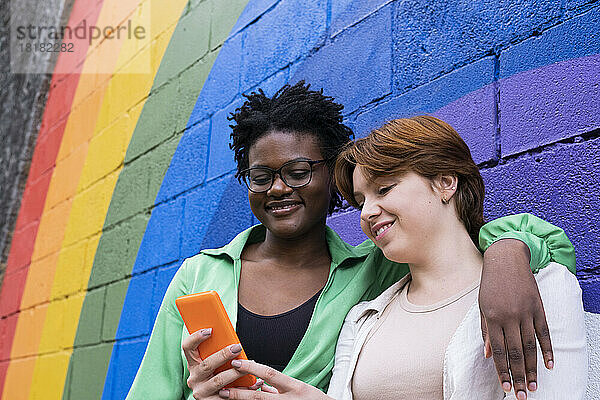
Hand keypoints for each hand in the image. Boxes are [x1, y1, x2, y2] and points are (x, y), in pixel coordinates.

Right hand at [182, 329, 262, 398]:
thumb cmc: (221, 376)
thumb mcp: (216, 364)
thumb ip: (219, 353)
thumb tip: (235, 342)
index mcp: (194, 364)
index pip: (188, 348)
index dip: (196, 338)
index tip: (210, 330)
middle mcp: (194, 378)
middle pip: (206, 364)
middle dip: (223, 355)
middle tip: (237, 348)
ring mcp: (201, 391)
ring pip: (218, 380)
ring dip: (234, 373)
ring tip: (247, 368)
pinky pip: (227, 395)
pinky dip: (241, 388)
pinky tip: (251, 384)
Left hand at [218, 360, 331, 399]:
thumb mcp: (300, 390)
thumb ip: (280, 387)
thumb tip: (261, 385)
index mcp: (295, 388)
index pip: (270, 374)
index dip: (252, 368)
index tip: (236, 363)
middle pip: (259, 397)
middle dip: (239, 393)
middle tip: (222, 388)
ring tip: (226, 398)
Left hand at [479, 239, 552, 399]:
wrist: (506, 259)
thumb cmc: (490, 285)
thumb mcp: (482, 306)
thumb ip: (486, 331)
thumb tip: (487, 355)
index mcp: (492, 317)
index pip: (497, 351)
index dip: (502, 371)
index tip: (506, 387)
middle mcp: (509, 316)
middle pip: (515, 353)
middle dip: (518, 376)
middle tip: (522, 396)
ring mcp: (525, 312)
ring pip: (530, 346)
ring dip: (532, 369)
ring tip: (534, 387)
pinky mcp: (538, 307)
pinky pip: (544, 332)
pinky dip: (547, 350)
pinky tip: (549, 366)